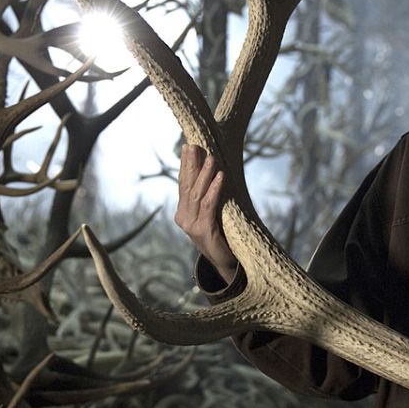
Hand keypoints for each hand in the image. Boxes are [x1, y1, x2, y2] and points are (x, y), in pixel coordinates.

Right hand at [174, 144, 238, 281]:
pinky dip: (215, 190)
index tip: (188, 146)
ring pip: (197, 194)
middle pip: (186, 185)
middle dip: (191, 164)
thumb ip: (207, 197)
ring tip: (211, 157)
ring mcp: (191, 225)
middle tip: (194, 145)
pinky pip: (209, 206)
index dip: (185, 165)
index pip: (183, 183)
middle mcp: (183, 217)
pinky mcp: (202, 231)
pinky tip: (221, 177)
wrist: (225, 262)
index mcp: (183, 212)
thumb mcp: (212, 213)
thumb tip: (212, 171)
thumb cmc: (221, 234)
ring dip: (205, 174)